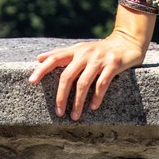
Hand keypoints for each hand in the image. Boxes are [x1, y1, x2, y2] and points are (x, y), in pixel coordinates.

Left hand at [28, 34, 147, 119]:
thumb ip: (62, 54)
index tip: (31, 81)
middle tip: (58, 112)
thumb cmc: (100, 50)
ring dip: (77, 102)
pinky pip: (102, 83)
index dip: (42, 69)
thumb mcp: (81, 49)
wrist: (127, 42)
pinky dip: (96, 97)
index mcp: (76, 51)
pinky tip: (93, 107)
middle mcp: (85, 53)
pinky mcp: (113, 64)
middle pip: (67, 75)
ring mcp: (99, 59)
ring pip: (84, 82)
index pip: (55, 58)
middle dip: (61, 96)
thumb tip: (39, 58)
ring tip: (74, 116)